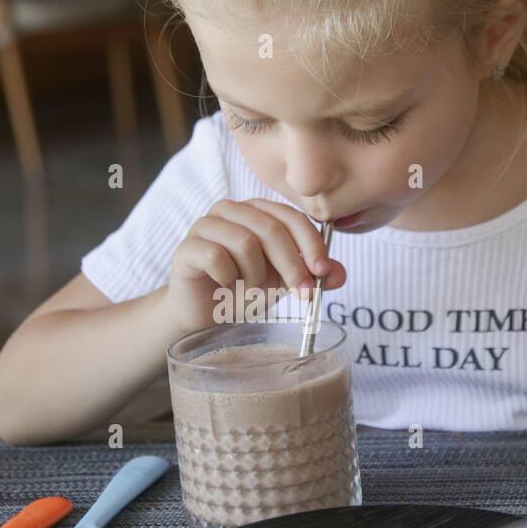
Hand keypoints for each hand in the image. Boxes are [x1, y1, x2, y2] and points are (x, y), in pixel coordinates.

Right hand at [167, 198, 346, 335]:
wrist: (204, 316)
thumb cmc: (243, 292)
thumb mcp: (284, 282)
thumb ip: (310, 273)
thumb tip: (339, 273)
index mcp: (257, 211)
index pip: (290, 216)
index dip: (311, 243)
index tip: (323, 271)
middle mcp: (230, 211)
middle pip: (270, 228)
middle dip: (292, 264)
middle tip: (303, 293)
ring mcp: (205, 226)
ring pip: (245, 242)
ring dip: (256, 275)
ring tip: (252, 289)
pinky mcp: (187, 247)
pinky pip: (216, 257)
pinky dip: (228, 278)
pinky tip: (225, 285)